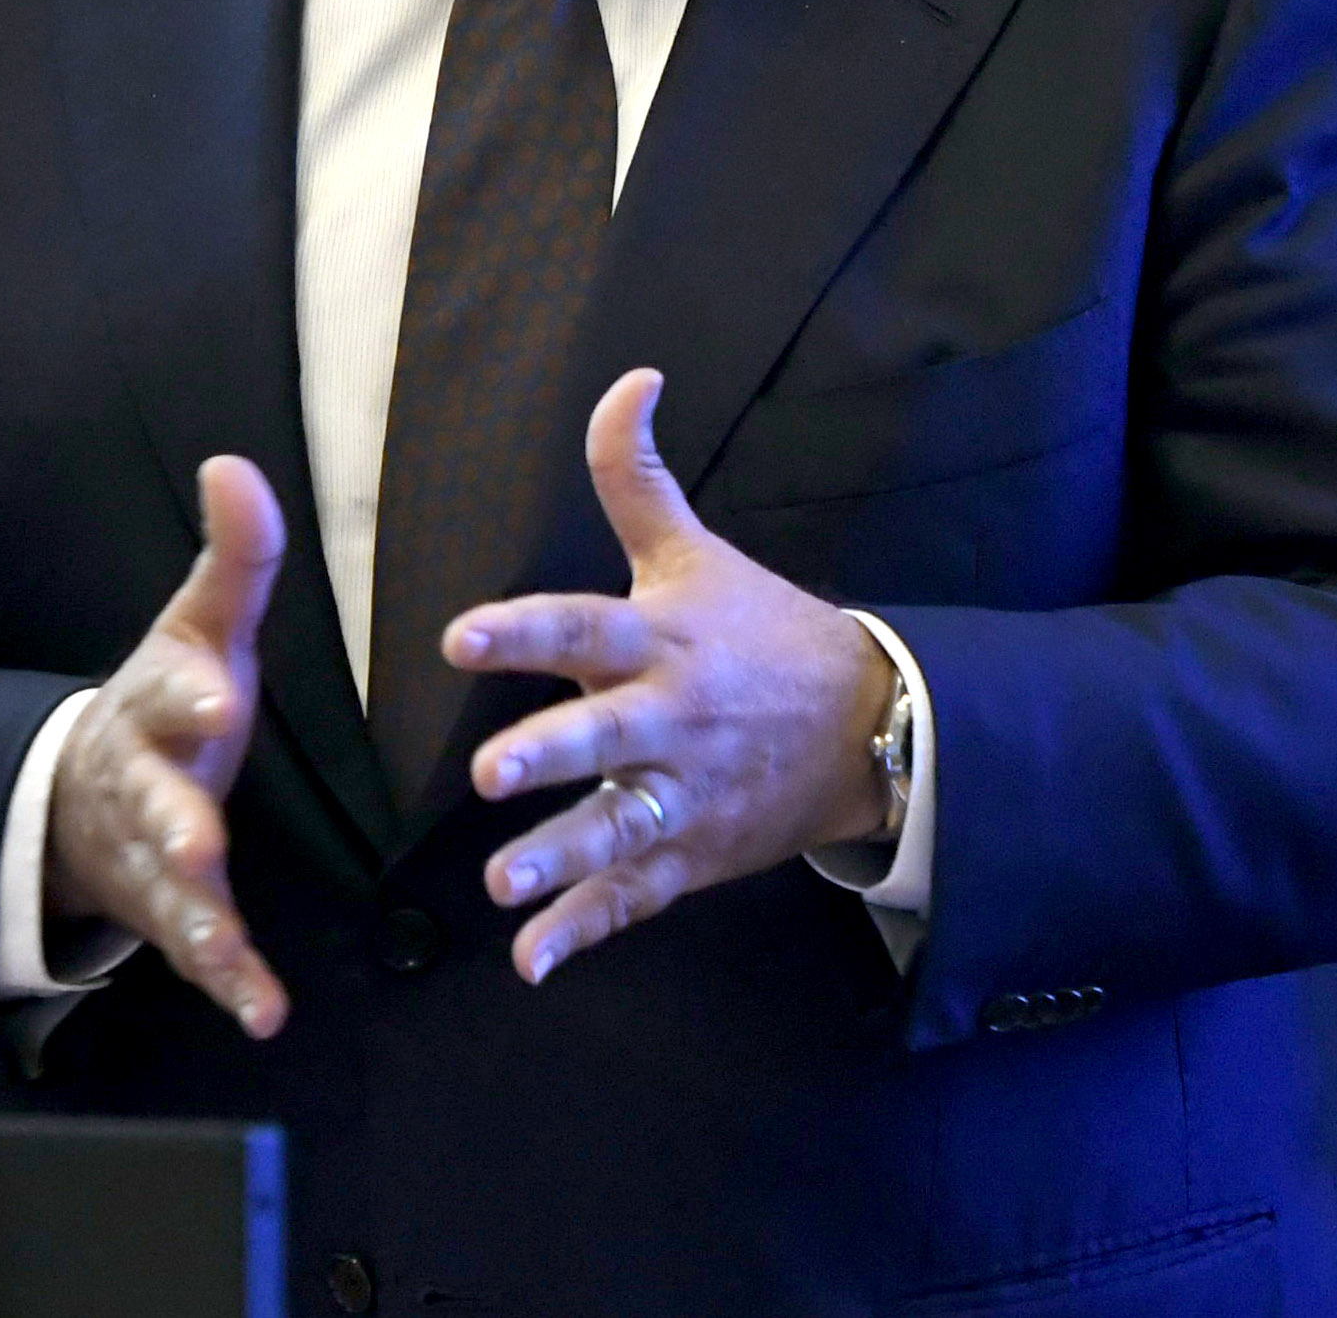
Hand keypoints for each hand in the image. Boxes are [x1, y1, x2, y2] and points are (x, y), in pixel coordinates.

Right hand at [42, 455, 290, 1037]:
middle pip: (152, 803)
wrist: (84, 793)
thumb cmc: (172, 696)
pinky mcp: (171, 913)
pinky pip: (200, 952)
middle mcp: (143, 785)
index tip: (218, 694)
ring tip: (226, 948)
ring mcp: (150, 856)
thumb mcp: (203, 625)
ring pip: (167, 889)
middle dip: (172, 821)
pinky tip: (265, 1015)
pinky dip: (231, 983)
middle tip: (196, 840)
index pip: (170, 693)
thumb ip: (236, 555)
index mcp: (158, 705)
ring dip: (196, 918)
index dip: (190, 694)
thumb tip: (235, 462)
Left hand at [451, 369, 894, 980]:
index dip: (525, 630)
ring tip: (501, 885)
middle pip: (606, 734)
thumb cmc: (764, 630)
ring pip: (618, 829)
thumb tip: (630, 377)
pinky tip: (534, 959)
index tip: (461, 635)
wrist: (874, 724)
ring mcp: (686, 792)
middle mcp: (672, 717)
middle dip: (550, 754)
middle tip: (489, 772)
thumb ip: (637, 476)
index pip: (585, 628)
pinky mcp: (694, 854)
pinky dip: (587, 930)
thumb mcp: (700, 552)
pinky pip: (636, 897)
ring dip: (561, 857)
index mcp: (664, 639)